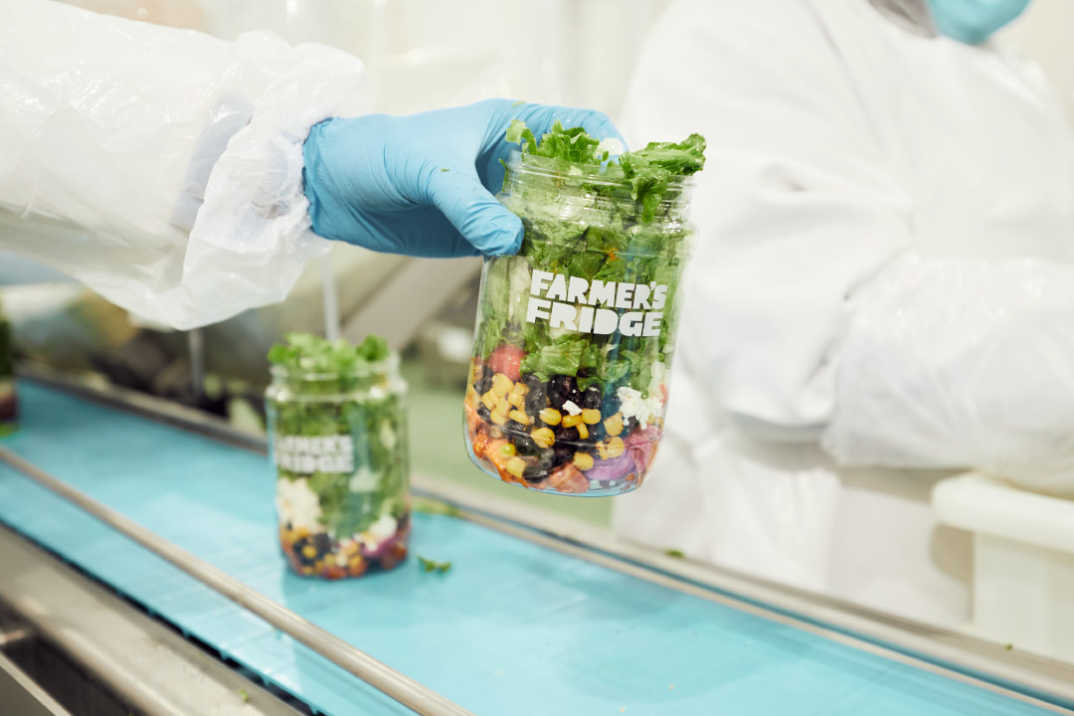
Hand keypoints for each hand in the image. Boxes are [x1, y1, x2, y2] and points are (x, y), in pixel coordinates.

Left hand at [301, 99, 624, 256]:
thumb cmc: (383, 155)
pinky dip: (538, 267)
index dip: (608, 148)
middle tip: (622, 237)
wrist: (338, 188)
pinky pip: (521, 252)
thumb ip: (470, 205)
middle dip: (601, 206)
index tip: (627, 181)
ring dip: (572, 244)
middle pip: (576, 182)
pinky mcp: (481, 237)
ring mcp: (500, 204)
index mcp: (511, 128)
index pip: (578, 127)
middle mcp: (514, 166)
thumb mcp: (430, 170)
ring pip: (552, 222)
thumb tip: (511, 242)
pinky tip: (555, 287)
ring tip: (598, 271)